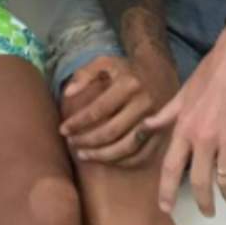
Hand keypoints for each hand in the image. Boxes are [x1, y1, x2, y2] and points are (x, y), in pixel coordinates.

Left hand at [58, 54, 174, 167]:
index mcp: (129, 85)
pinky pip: (141, 155)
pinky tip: (106, 159)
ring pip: (126, 148)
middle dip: (87, 141)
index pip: (98, 110)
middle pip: (111, 132)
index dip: (78, 122)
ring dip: (102, 156)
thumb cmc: (125, 69)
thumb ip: (84, 75)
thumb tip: (67, 94)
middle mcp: (145, 104)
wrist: (158, 72)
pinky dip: (122, 161)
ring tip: (83, 154)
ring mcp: (156, 121)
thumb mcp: (104, 62)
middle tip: (72, 143)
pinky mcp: (163, 134)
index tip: (63, 129)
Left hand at [144, 29, 225, 216]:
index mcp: (184, 127)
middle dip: (203, 203)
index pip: (170, 167)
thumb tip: (146, 128)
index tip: (166, 208)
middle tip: (207, 212)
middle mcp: (203, 138)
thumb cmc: (213, 72)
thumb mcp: (183, 92)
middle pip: (199, 182)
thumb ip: (166, 115)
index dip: (167, 191)